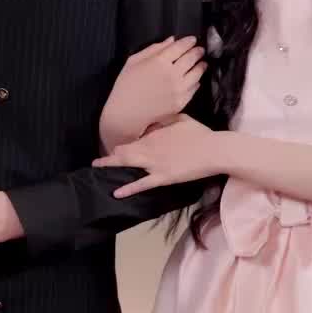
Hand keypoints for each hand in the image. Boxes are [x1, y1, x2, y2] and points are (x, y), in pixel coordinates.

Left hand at [93, 115, 222, 196]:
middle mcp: (150, 147)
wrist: (213, 150)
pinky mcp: (162, 177)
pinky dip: (128, 188)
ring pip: (127, 163)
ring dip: (110, 165)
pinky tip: (116, 193)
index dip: (122, 144)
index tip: (116, 148)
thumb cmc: (201, 134)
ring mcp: (154, 163)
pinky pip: (142, 184)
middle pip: (124, 150)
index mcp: (154, 133)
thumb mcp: (181, 119)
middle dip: (110, 155)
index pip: (132, 139)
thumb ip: (165, 120)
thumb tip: (155, 123)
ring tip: (98, 167)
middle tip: (99, 160)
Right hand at [99, 36, 205, 150]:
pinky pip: (194, 89)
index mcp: (159, 62)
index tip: (192, 39)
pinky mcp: (181, 102)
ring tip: (202, 63)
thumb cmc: (126, 86)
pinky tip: (195, 79)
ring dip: (201, 66)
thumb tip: (171, 40)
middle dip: (197, 51)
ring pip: (197, 73)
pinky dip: (196, 82)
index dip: (188, 41)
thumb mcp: (134, 61)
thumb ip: (153, 49)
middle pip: (191, 58)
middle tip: (200, 49)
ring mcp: (178, 89)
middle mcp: (172, 74)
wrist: (126, 114)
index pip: (180, 47)